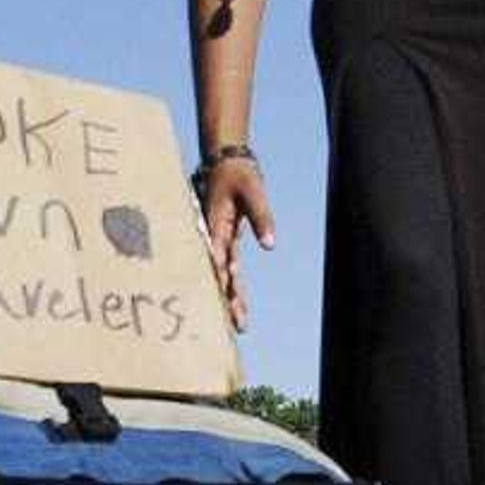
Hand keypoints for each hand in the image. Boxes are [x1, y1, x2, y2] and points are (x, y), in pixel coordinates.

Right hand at [199, 154, 274, 332]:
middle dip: (227, 298)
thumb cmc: (239, 173)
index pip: (217, 252)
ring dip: (231, 297)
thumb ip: (262, 218)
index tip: (224, 290)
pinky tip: (235, 302)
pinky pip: (228, 266)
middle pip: (220, 271)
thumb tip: (269, 246)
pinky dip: (232, 284)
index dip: (220, 271)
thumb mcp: (254, 192)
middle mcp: (214, 236)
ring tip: (239, 324)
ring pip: (224, 273)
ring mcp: (219, 239)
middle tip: (236, 323)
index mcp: (216, 223)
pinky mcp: (226, 239)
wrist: (227, 160)